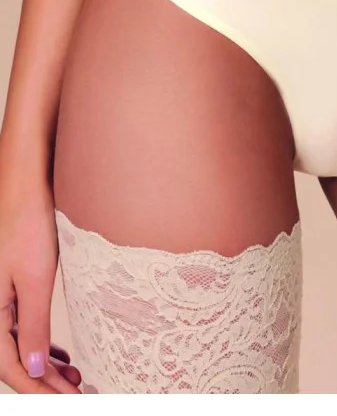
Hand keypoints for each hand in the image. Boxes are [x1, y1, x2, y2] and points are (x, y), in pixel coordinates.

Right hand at [0, 139, 81, 393]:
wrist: (25, 187)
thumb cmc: (28, 226)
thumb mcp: (35, 279)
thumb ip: (33, 326)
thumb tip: (35, 371)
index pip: (11, 368)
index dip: (41, 392)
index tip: (70, 403)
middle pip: (14, 362)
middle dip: (46, 384)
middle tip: (80, 394)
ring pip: (19, 347)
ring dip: (46, 366)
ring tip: (76, 378)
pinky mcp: (11, 288)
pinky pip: (23, 328)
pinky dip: (43, 345)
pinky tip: (64, 353)